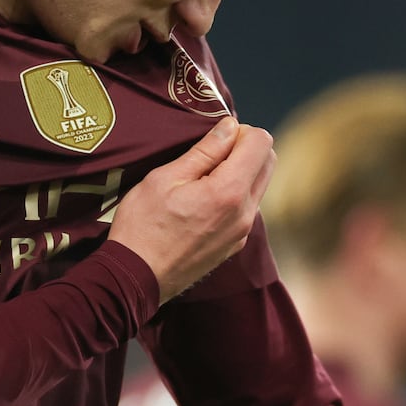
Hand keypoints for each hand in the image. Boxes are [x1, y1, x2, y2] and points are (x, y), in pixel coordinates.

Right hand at [108, 117, 275, 302]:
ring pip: (259, 185)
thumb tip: (229, 126)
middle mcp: (245, 213)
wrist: (137, 278)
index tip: (214, 139)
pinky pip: (248, 208)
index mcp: (229, 191)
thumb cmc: (143, 226)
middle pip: (268, 161)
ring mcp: (242, 232)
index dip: (239, 131)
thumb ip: (204, 151)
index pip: (262, 142)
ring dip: (240, 171)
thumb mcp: (165, 178)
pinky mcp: (235, 244)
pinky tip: (202, 200)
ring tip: (202, 178)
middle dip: (245, 148)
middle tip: (210, 153)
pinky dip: (234, 194)